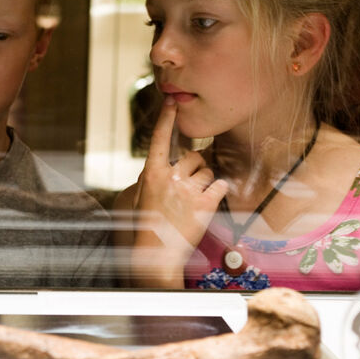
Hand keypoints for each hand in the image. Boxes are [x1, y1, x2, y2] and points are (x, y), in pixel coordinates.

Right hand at [131, 97, 228, 286]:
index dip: (166, 118)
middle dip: (195, 165)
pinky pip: (220, 185)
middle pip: (191, 156)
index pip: (159, 139)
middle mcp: (170, 178)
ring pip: (207, 171)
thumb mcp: (139, 198)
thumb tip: (155, 166)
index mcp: (151, 174)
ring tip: (195, 198)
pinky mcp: (205, 205)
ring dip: (206, 181)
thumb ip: (149, 178)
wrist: (155, 256)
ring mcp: (188, 191)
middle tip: (190, 182)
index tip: (172, 102)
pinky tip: (209, 202)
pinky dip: (219, 191)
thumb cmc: (145, 229)